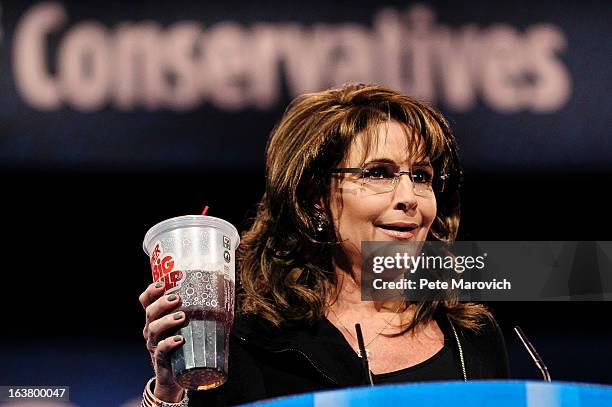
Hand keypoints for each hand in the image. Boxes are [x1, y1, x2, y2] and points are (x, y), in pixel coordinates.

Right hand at [139, 281, 185, 401]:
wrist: (175, 376)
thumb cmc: (183, 346)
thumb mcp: (186, 327)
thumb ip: (197, 312)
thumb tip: (224, 295)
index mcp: (157, 318)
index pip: (146, 301)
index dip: (150, 291)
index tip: (161, 284)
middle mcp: (152, 329)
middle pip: (150, 312)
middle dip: (162, 303)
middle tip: (176, 299)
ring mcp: (154, 344)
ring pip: (154, 329)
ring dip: (167, 320)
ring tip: (181, 317)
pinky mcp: (160, 359)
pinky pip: (161, 350)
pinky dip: (169, 343)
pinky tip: (179, 339)